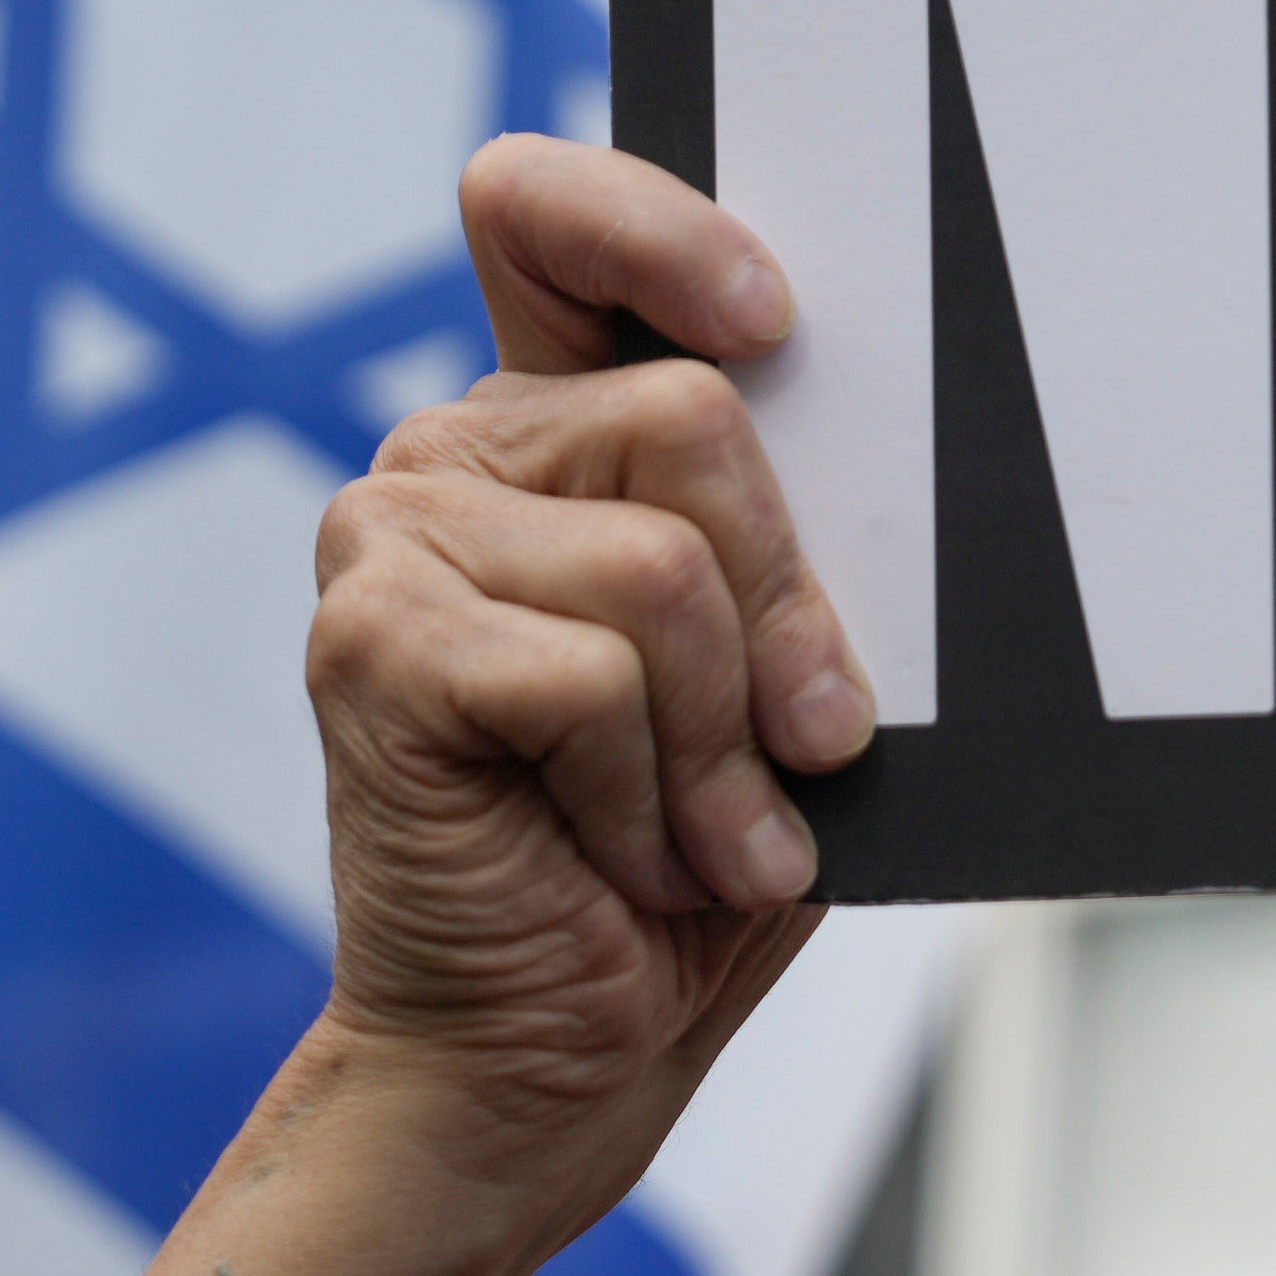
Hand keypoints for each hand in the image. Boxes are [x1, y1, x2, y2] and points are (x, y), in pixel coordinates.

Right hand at [300, 135, 875, 1198]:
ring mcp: (389, 538)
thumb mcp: (783, 687)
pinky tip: (624, 859)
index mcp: (552, 432)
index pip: (549, 219)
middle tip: (800, 752)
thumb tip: (906, 487)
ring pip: (664, 567)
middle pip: (697, 420)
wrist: (552, 1057)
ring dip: (725, 742)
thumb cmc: (688, 868)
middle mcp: (455, 456)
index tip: (771, 317)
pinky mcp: (368, 642)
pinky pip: (592, 675)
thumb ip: (795, 561)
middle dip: (790, 613)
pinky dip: (650, 795)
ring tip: (704, 837)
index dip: (655, 229)